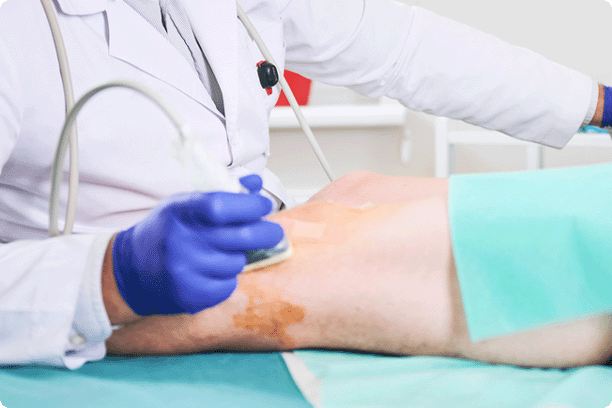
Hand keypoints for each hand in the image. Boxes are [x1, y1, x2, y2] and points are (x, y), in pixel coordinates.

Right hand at [111, 175, 283, 315]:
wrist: (131, 270)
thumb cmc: (167, 231)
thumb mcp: (185, 205)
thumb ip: (222, 192)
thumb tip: (256, 184)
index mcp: (180, 211)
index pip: (221, 205)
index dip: (250, 205)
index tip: (263, 206)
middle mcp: (181, 240)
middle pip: (242, 236)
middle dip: (267, 233)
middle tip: (273, 232)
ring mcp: (185, 270)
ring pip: (237, 262)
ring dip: (237, 257)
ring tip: (219, 254)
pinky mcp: (190, 295)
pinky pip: (228, 286)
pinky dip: (226, 279)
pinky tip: (210, 273)